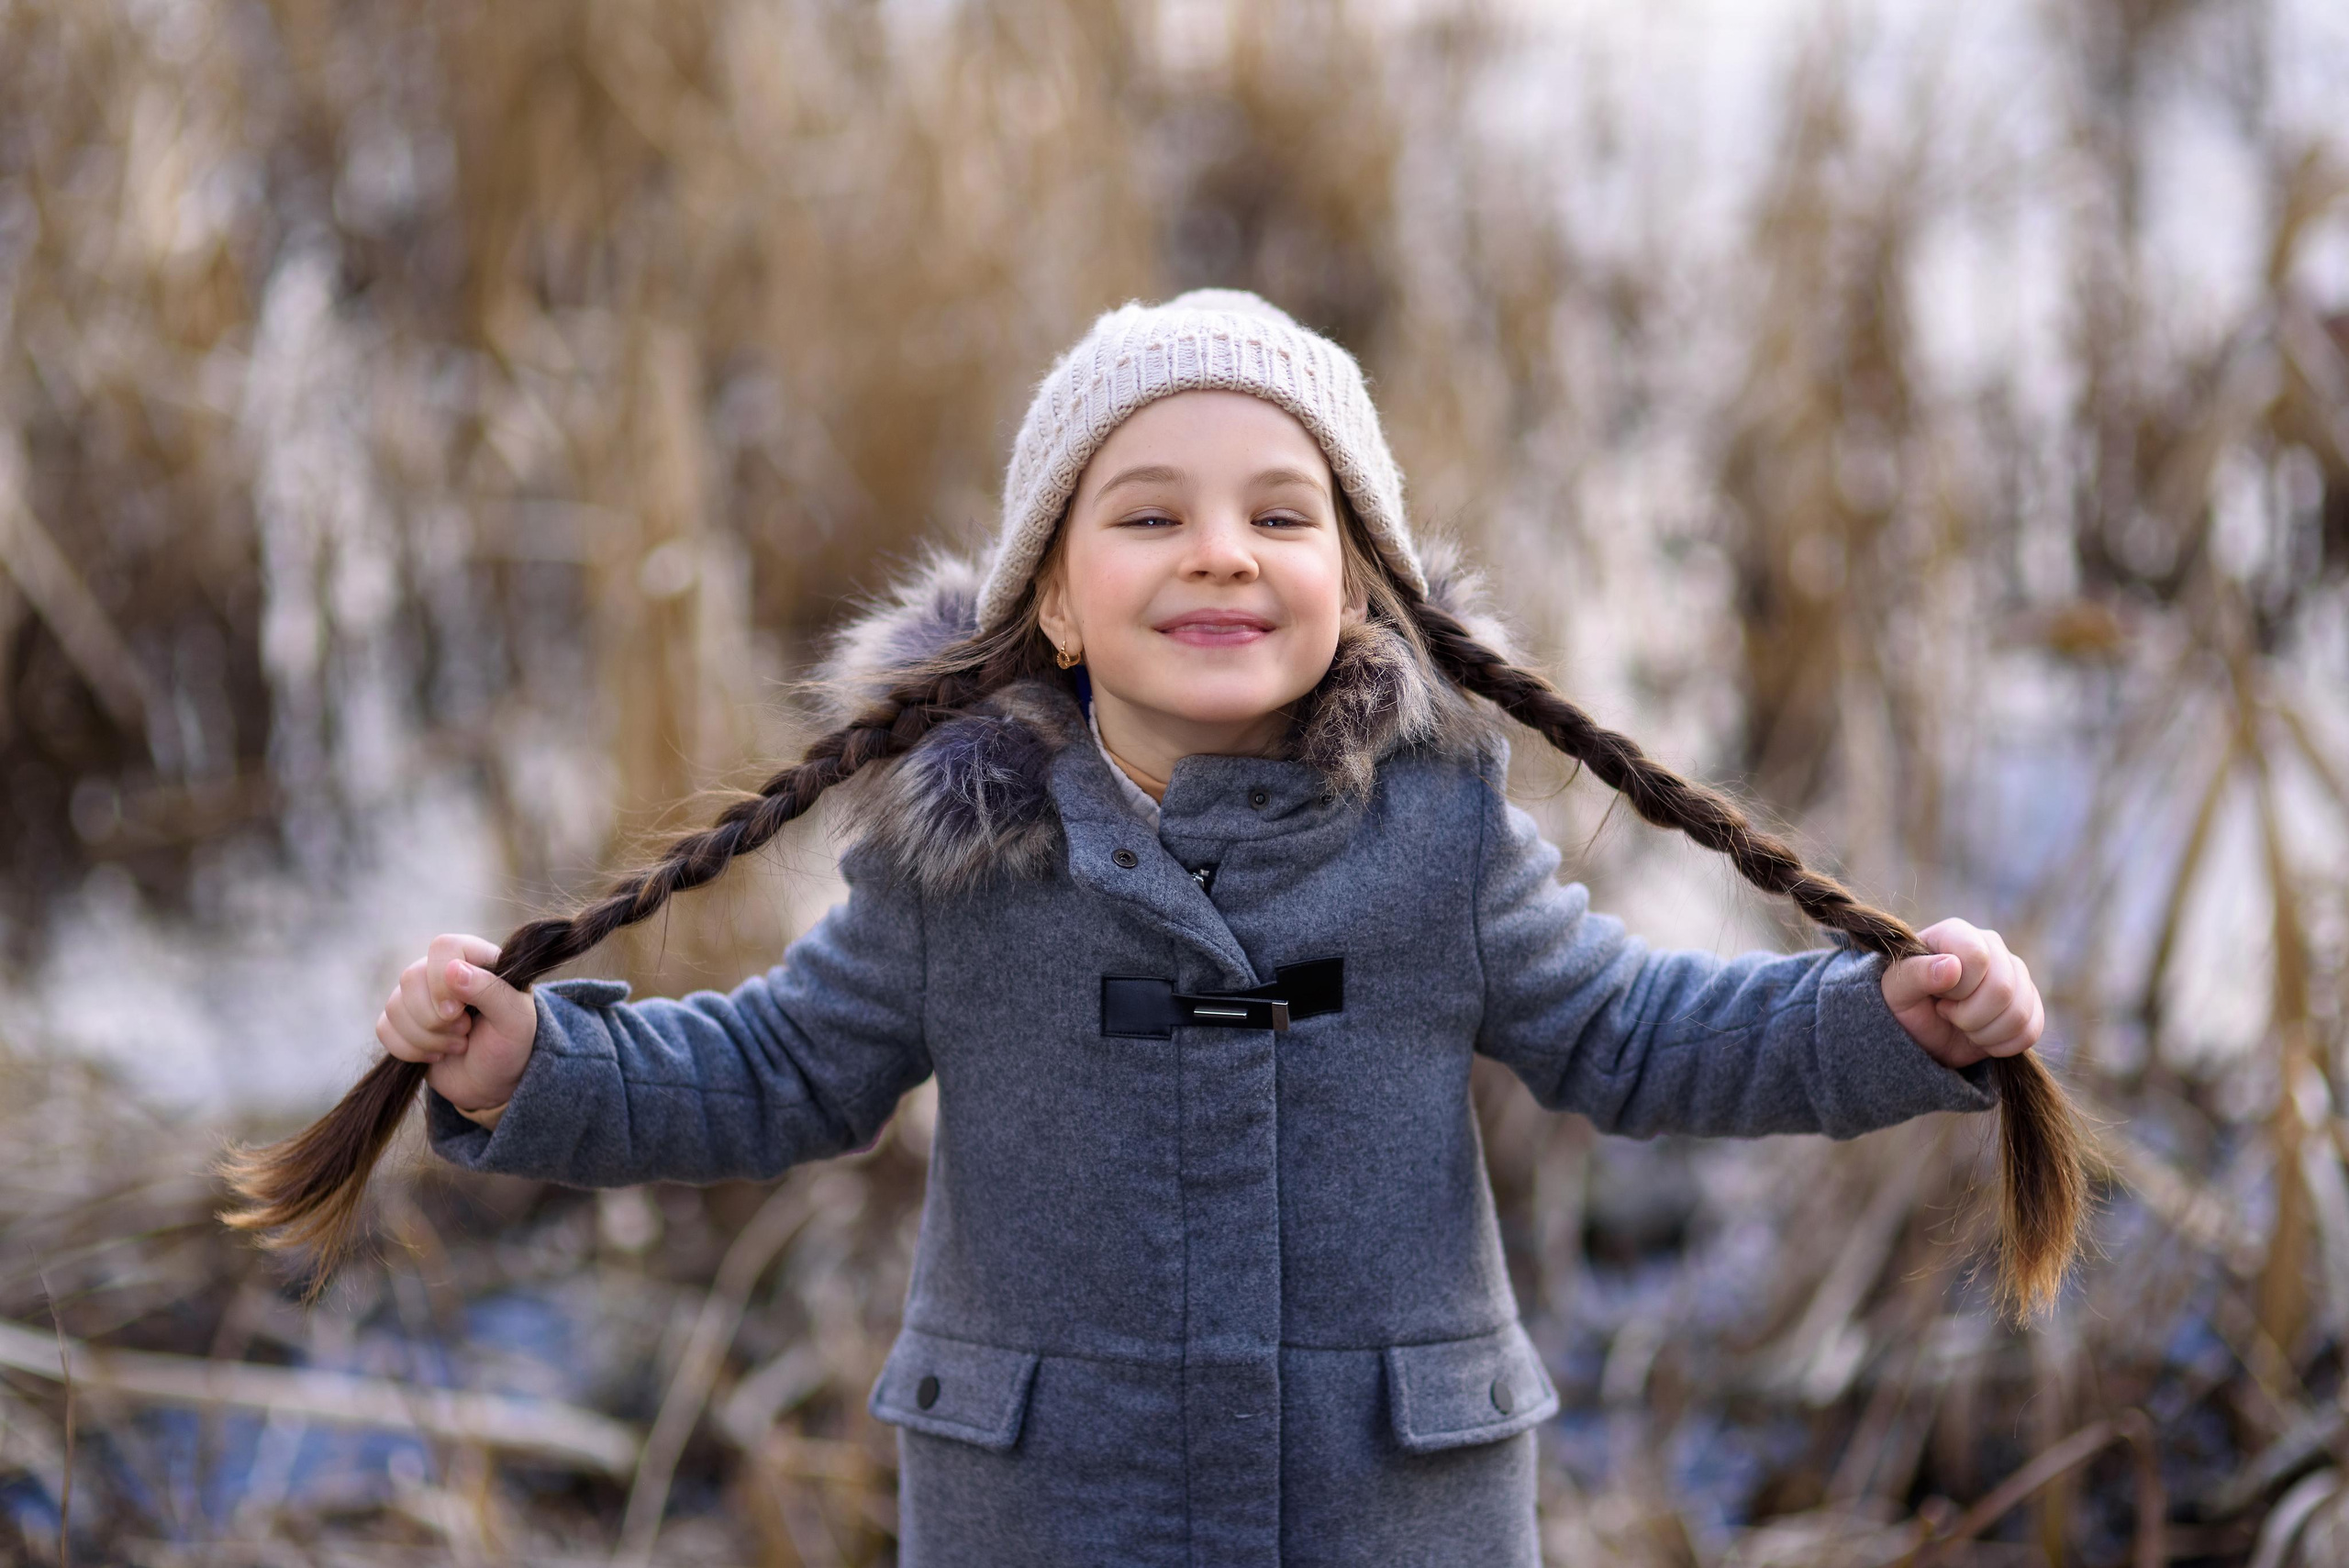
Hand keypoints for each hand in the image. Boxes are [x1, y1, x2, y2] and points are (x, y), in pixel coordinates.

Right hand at [375, 934, 537, 1114]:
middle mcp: (441, 971)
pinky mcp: (401, 1022)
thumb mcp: (516, 1020)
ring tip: (458, 1045)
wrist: (493, 1081)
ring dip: (427, 1038)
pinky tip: (436, 1055)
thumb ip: (490, 990)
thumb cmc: (511, 1045)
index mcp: (475, 959)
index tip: (458, 1010)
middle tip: (465, 1032)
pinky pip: (384, 1029)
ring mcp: (419, 996)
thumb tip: (452, 969)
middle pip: (411, 977)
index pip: (443, 947)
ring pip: (394, 1006)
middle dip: (435, 1018)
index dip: (442, 980)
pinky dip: (409, 1050)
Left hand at [1878, 918, 2043, 1070]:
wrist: (1921, 1033)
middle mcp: (1992, 947)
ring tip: (1962, 1025)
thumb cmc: (1905, 1004)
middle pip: (2003, 989)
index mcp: (1957, 934)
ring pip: (2019, 1012)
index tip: (1939, 996)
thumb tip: (1952, 966)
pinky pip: (2031, 1031)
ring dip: (1984, 1033)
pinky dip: (2002, 1044)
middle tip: (1948, 1014)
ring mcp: (2015, 973)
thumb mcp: (1896, 991)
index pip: (1977, 957)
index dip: (1958, 988)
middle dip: (1969, 1016)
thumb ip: (1915, 974)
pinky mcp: (2029, 1001)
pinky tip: (1980, 1036)